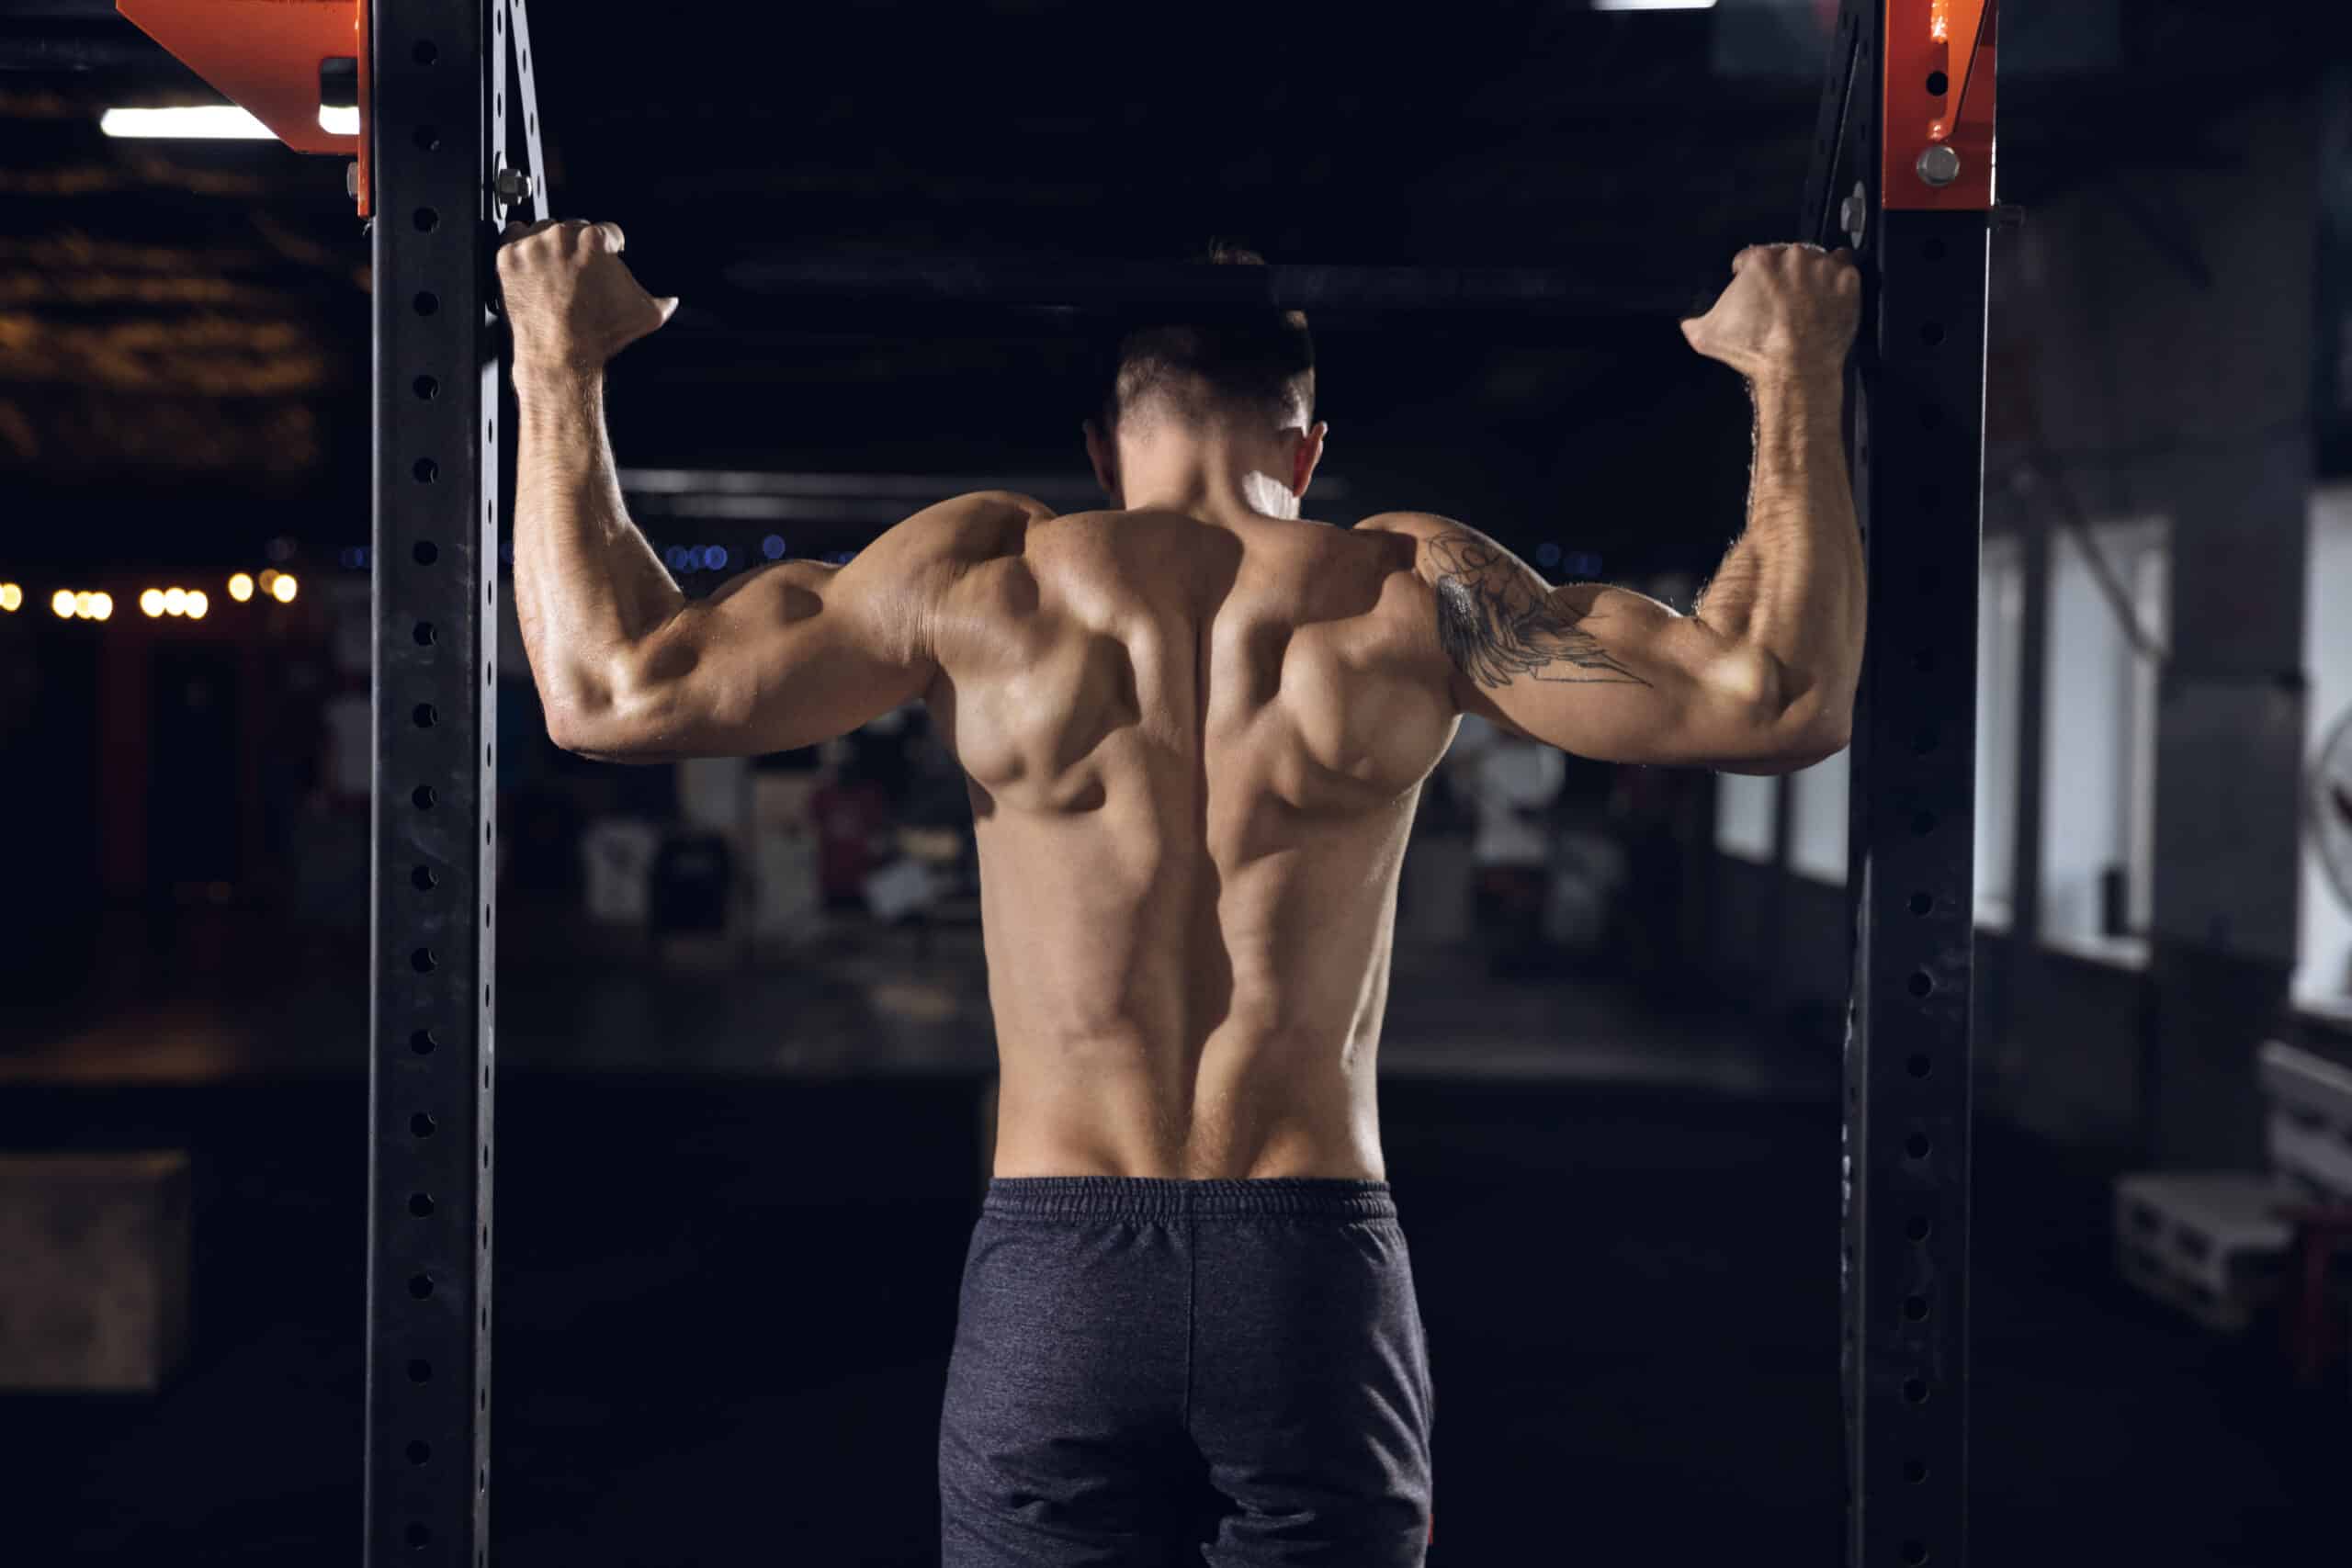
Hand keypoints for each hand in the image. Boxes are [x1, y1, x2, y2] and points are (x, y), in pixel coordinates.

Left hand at [497, 219, 677, 375]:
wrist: (561, 355)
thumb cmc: (600, 334)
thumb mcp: (644, 316)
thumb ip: (661, 302)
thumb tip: (670, 301)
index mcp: (595, 240)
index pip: (608, 231)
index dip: (612, 247)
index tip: (608, 257)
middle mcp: (562, 236)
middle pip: (575, 228)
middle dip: (579, 248)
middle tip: (579, 272)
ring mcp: (533, 245)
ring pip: (543, 230)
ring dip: (550, 245)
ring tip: (554, 271)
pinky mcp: (508, 256)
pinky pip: (513, 236)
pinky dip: (521, 247)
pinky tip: (532, 264)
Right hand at [1679, 243, 1859, 384]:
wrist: (1796, 370)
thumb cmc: (1756, 351)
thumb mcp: (1708, 337)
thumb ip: (1694, 320)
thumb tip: (1688, 320)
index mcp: (1759, 261)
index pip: (1750, 258)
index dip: (1747, 274)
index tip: (1752, 289)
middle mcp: (1793, 257)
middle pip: (1785, 255)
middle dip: (1781, 274)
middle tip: (1780, 300)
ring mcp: (1823, 267)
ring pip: (1816, 259)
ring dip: (1810, 274)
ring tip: (1805, 300)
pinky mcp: (1847, 280)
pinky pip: (1844, 268)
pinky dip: (1837, 280)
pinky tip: (1827, 296)